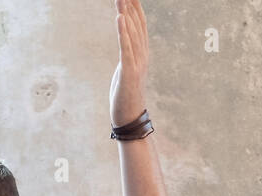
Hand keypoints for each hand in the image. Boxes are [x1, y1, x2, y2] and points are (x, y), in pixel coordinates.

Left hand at [109, 0, 149, 127]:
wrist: (129, 118)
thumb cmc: (126, 95)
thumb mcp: (126, 69)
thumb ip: (127, 54)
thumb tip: (124, 41)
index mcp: (142, 54)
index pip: (140, 25)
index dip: (136, 7)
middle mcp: (142, 55)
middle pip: (136, 25)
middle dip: (130, 5)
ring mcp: (136, 64)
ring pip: (131, 33)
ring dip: (125, 13)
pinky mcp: (128, 73)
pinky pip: (126, 49)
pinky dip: (123, 33)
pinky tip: (120, 18)